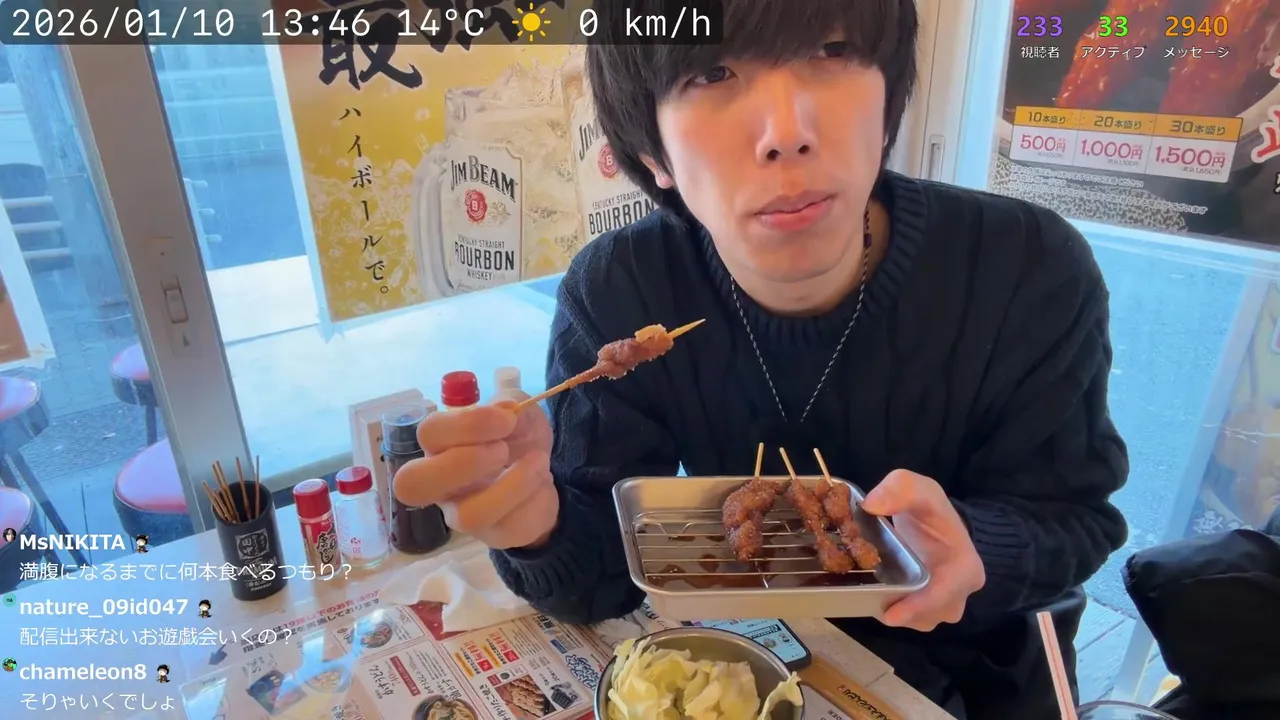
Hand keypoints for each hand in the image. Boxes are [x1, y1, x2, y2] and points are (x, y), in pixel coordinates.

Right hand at [393, 400, 556, 549]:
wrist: (542, 471)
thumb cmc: (515, 436)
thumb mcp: (516, 410)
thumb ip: (507, 404)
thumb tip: (502, 408)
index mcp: (440, 445)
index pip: (429, 434)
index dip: (468, 425)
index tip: (507, 419)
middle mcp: (438, 483)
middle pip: (413, 485)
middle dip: (464, 464)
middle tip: (503, 450)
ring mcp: (461, 513)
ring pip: (468, 516)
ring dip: (513, 485)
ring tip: (538, 462)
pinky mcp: (492, 534)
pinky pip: (510, 525)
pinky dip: (535, 498)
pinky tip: (542, 483)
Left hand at [861, 470, 985, 631]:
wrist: (935, 521)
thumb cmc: (931, 509)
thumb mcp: (918, 488)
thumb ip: (899, 488)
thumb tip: (872, 505)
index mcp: (966, 569)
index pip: (945, 595)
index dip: (917, 607)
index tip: (890, 615)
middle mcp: (960, 594)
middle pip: (930, 614)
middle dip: (903, 611)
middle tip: (871, 598)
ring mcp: (944, 604)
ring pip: (919, 620)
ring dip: (896, 612)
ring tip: (870, 593)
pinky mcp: (928, 608)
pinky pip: (911, 617)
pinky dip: (892, 609)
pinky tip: (875, 593)